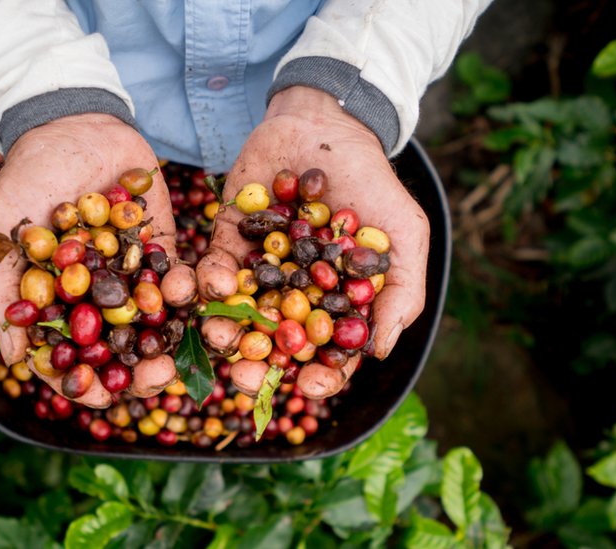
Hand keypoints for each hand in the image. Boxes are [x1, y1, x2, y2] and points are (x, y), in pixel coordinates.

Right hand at [0, 114, 176, 407]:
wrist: (73, 122)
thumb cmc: (26, 176)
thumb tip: (14, 357)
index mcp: (56, 305)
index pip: (70, 359)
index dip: (84, 384)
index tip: (102, 399)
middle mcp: (96, 299)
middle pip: (119, 352)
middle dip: (139, 373)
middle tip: (158, 379)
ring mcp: (131, 275)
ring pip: (154, 325)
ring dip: (170, 343)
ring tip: (182, 353)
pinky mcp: (162, 248)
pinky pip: (179, 278)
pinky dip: (188, 290)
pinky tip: (194, 295)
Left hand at [198, 86, 428, 398]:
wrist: (327, 124)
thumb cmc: (372, 182)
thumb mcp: (404, 234)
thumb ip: (401, 292)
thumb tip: (379, 352)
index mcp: (335, 303)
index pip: (326, 354)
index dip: (319, 376)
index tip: (306, 386)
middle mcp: (294, 295)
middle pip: (275, 345)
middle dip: (258, 366)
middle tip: (244, 378)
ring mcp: (260, 270)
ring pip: (238, 314)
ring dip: (226, 330)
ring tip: (218, 335)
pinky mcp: (229, 239)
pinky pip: (215, 269)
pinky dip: (211, 280)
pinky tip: (214, 284)